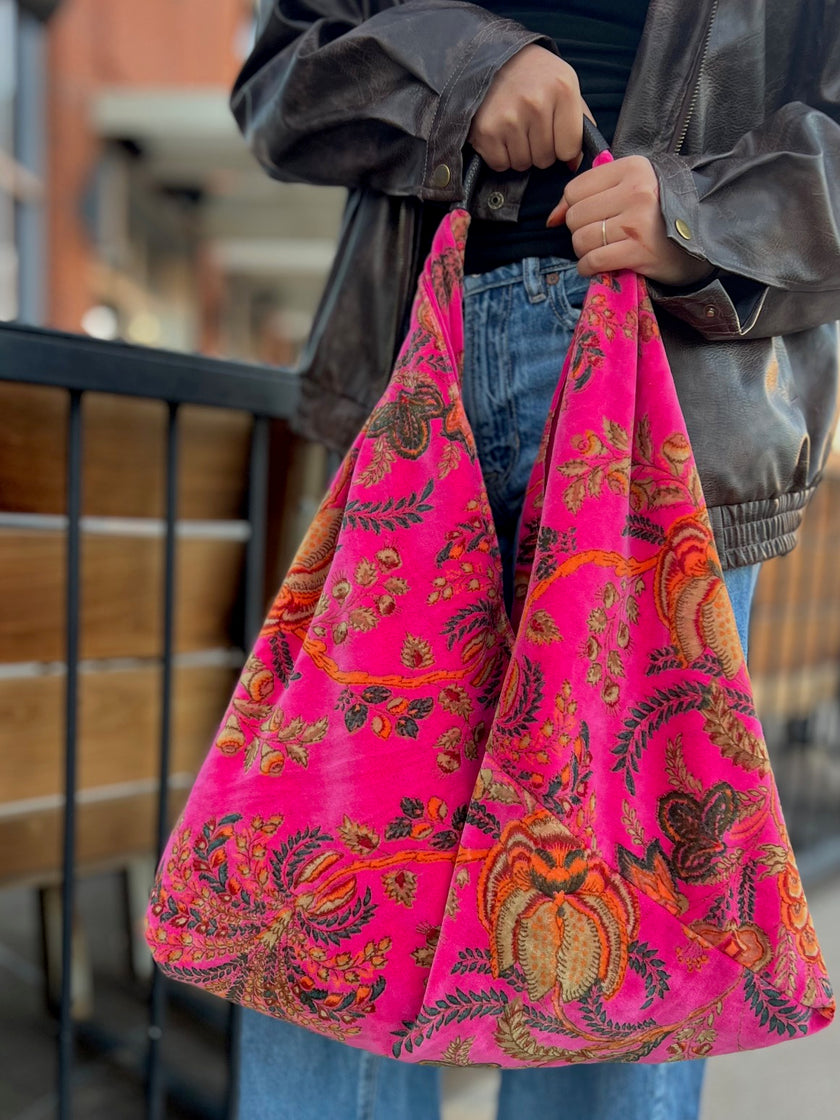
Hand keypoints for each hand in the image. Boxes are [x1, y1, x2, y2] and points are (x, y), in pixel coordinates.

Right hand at [468, 45, 593, 171]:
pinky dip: (500, 155)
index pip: (570, 149)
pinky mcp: (486, 131)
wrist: (492, 56)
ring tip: (514, 125)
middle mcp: (536, 103)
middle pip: (545, 159)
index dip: (562, 146)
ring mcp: (509, 118)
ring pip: (523, 164)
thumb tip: (574, 164)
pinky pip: (500, 164)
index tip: (553, 130)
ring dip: (519, 152)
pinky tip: (499, 132)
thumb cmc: (535, 76)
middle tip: (530, 124)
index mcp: (563, 89)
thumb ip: (579, 124)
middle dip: (539, 149)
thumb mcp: (565, 85)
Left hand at [547, 155, 714, 285]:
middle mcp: (635, 191)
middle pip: (575, 216)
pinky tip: (597, 266)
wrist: (703, 237)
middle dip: (579, 231)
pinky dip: (588, 267)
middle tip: (598, 235)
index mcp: (633, 168)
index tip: (585, 217)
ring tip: (602, 249)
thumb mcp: (632, 188)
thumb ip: (591, 193)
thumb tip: (552, 218)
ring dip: (584, 251)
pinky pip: (593, 260)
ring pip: (581, 239)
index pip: (575, 189)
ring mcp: (637, 222)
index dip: (571, 208)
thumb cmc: (662, 212)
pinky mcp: (638, 251)